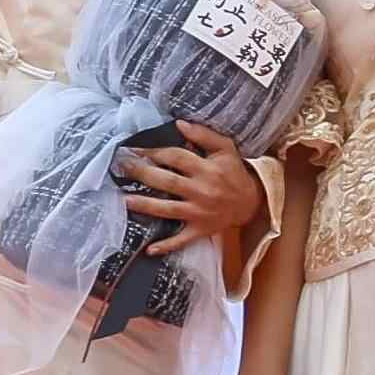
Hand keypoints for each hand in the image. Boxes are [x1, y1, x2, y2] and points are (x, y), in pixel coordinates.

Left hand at [119, 122, 265, 255]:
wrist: (252, 204)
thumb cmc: (234, 173)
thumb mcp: (226, 149)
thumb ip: (204, 135)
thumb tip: (179, 124)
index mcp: (208, 169)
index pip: (176, 157)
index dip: (154, 152)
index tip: (135, 148)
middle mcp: (202, 191)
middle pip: (167, 182)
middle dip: (142, 174)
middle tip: (122, 167)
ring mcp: (200, 212)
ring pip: (168, 210)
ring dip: (145, 206)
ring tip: (125, 200)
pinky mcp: (200, 229)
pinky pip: (182, 239)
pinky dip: (166, 246)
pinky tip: (149, 250)